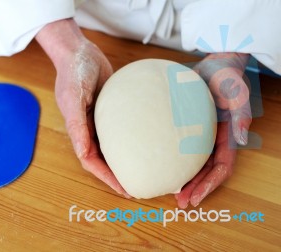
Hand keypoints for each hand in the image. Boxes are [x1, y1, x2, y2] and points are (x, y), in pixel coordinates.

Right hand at [36, 19, 129, 196]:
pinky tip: (147, 142)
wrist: (80, 51)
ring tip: (146, 169)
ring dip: (126, 160)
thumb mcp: (72, 97)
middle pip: (104, 159)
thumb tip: (82, 153)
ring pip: (114, 147)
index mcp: (78, 130)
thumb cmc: (73, 72)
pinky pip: (122, 130)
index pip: (92, 162)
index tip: (125, 190)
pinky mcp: (110, 110)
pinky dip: (132, 139)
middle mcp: (89, 129)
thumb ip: (76, 124)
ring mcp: (100, 120)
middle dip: (119, 175)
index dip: (107, 178)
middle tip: (140, 186)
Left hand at [176, 52, 251, 207]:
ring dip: (183, 179)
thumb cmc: (228, 77)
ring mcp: (200, 135)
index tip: (195, 199)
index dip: (209, 186)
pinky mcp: (186, 127)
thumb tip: (242, 140)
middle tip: (179, 202)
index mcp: (226, 138)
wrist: (214, 63)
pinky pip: (178, 147)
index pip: (220, 169)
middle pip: (205, 172)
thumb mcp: (238, 94)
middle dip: (194, 189)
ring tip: (168, 192)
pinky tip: (159, 165)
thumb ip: (241, 116)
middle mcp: (213, 140)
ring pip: (192, 163)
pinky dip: (172, 159)